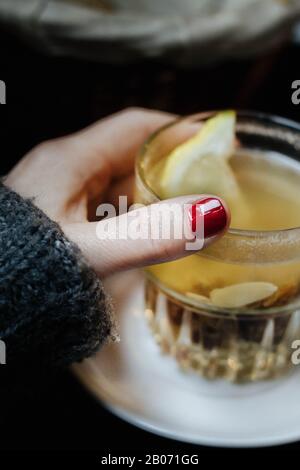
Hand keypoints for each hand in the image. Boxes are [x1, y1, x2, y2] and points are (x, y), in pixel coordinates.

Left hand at [6, 108, 229, 276]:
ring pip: (117, 186)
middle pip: (128, 156)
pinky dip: (132, 218)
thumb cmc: (21, 272)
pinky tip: (148, 236)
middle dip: (171, 167)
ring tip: (190, 212)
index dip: (176, 131)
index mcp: (70, 161)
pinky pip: (104, 211)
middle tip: (210, 184)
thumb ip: (151, 235)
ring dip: (153, 195)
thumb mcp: (91, 253)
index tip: (213, 140)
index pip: (134, 128)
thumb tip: (214, 213)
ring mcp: (58, 198)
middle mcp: (64, 172)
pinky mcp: (56, 223)